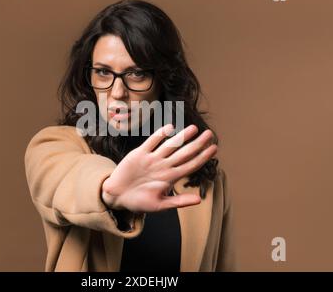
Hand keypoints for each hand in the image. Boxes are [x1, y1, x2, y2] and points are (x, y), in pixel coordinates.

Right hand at [101, 123, 216, 212]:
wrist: (117, 195)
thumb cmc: (139, 202)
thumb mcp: (160, 205)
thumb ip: (179, 201)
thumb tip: (199, 200)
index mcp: (170, 178)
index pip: (191, 165)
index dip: (203, 157)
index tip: (214, 148)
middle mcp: (163, 166)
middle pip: (184, 153)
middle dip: (198, 144)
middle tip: (210, 134)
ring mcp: (152, 159)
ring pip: (170, 146)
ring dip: (182, 137)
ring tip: (194, 128)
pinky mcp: (139, 154)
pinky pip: (152, 142)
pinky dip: (160, 135)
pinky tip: (169, 128)